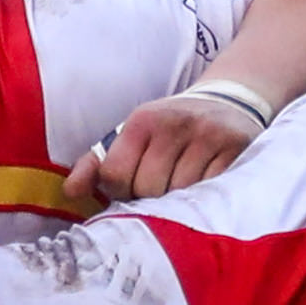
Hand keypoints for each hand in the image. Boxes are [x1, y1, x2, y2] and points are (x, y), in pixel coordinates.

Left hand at [69, 90, 261, 206]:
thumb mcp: (132, 137)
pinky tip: (205, 186)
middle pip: (148, 188)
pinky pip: (212, 190)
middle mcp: (174, 124)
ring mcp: (208, 135)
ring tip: (183, 188)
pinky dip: (206, 196)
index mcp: (142, 120)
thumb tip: (70, 192)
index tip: (133, 187)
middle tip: (161, 189)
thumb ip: (97, 165)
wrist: (229, 103)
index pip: (115, 175)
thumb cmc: (170, 130)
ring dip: (180, 201)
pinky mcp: (236, 148)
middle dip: (151, 198)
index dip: (120, 191)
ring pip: (181, 193)